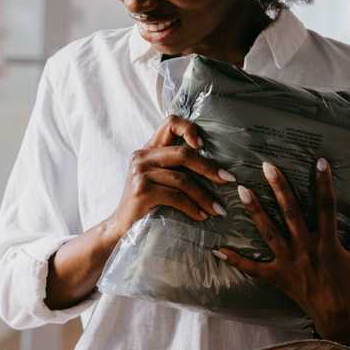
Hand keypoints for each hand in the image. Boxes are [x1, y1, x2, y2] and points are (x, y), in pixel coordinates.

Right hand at [103, 115, 235, 241]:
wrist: (122, 226)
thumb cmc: (147, 203)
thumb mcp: (158, 178)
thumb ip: (175, 166)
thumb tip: (216, 168)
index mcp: (149, 149)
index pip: (170, 122)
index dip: (189, 129)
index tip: (204, 146)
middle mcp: (142, 156)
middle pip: (183, 153)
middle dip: (209, 168)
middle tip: (228, 180)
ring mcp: (140, 173)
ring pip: (182, 179)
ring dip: (204, 196)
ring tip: (217, 209)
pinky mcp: (142, 191)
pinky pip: (176, 197)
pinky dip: (192, 207)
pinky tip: (201, 216)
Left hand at [212, 158, 349, 343]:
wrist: (342, 320)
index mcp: (329, 243)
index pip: (326, 206)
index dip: (323, 183)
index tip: (319, 161)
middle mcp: (307, 250)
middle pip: (291, 213)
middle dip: (279, 188)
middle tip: (267, 166)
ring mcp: (289, 263)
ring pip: (268, 232)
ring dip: (255, 211)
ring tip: (241, 190)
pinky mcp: (277, 278)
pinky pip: (253, 268)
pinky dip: (236, 260)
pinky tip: (218, 249)